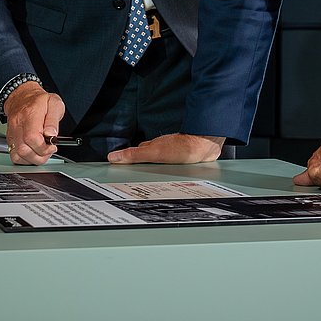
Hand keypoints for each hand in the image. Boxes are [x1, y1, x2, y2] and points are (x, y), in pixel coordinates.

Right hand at [5, 82, 65, 165]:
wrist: (22, 96)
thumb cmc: (39, 101)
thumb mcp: (54, 103)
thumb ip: (54, 120)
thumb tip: (52, 135)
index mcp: (30, 114)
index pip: (32, 138)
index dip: (44, 147)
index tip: (52, 146)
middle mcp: (18, 124)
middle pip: (24, 150)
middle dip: (40, 156)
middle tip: (48, 151)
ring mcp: (12, 132)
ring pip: (17, 155)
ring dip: (32, 159)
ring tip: (41, 153)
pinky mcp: (10, 139)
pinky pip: (14, 155)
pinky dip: (25, 159)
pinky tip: (33, 154)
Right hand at [107, 133, 225, 164]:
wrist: (206, 145)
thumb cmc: (183, 148)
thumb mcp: (154, 153)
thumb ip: (134, 155)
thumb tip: (113, 156)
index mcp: (152, 146)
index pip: (136, 152)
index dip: (127, 158)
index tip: (117, 163)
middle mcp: (162, 147)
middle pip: (147, 155)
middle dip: (140, 162)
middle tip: (130, 170)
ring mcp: (173, 152)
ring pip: (160, 158)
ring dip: (154, 165)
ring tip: (147, 174)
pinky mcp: (185, 157)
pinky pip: (172, 163)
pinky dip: (168, 167)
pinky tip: (169, 172)